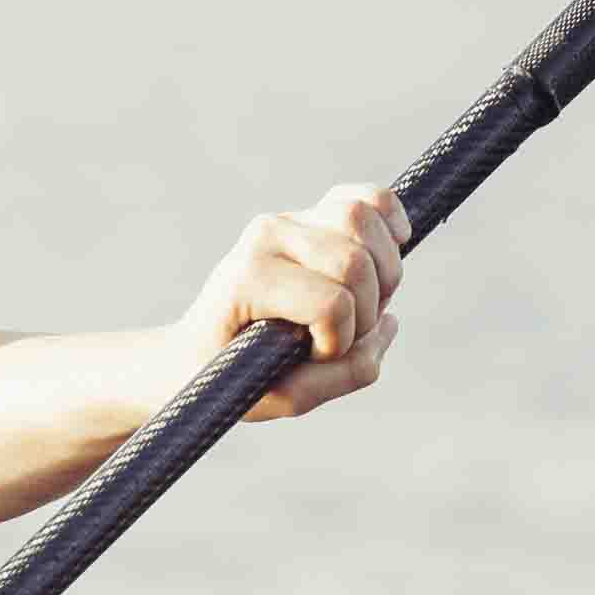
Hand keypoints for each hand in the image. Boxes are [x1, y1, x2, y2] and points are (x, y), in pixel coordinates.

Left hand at [184, 184, 406, 417]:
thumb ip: (343, 374)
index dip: (339, 342)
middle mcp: (264, 237)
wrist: (199, 348)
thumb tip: (390, 323)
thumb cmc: (235, 373)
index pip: (330, 303)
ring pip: (363, 219)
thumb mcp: (283, 396)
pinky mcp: (310, 214)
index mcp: (247, 279)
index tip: (313, 357)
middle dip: (368, 310)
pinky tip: (395, 246)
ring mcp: (287, 220)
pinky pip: (367, 198)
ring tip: (365, 302)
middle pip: (355, 262)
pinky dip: (391, 219)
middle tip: (346, 333)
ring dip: (385, 271)